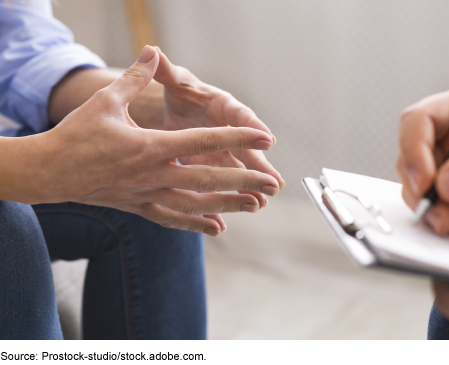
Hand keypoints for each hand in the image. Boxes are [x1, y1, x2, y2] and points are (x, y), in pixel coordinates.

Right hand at [26, 46, 279, 235]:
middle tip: (272, 184)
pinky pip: (174, 219)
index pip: (204, 141)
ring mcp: (148, 195)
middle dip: (244, 181)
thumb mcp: (106, 102)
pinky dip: (197, 224)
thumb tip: (152, 51)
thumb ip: (135, 77)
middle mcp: (155, 175)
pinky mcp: (140, 208)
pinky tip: (218, 228)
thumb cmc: (77, 134)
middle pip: (208, 179)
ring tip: (256, 206)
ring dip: (228, 205)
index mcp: (151, 146)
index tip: (265, 138)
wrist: (49, 171)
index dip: (237, 138)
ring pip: (196, 204)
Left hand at [150, 47, 284, 207]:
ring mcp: (224, 150)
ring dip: (250, 186)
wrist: (176, 110)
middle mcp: (229, 129)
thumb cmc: (180, 92)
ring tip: (261, 202)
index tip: (268, 139)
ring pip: (239, 170)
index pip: (241, 115)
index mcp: (222, 105)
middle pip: (247, 149)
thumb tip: (153, 52)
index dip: (254, 127)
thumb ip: (165, 71)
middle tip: (275, 182)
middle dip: (260, 167)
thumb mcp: (173, 81)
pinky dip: (228, 197)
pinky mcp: (214, 165)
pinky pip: (224, 183)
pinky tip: (234, 213)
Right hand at [396, 87, 448, 237]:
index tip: (425, 182)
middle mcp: (446, 137)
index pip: (417, 121)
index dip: (413, 150)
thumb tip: (448, 181)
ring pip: (416, 189)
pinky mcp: (448, 196)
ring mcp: (445, 168)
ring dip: (436, 212)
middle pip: (409, 160)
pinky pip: (431, 209)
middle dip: (424, 192)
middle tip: (444, 216)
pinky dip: (446, 222)